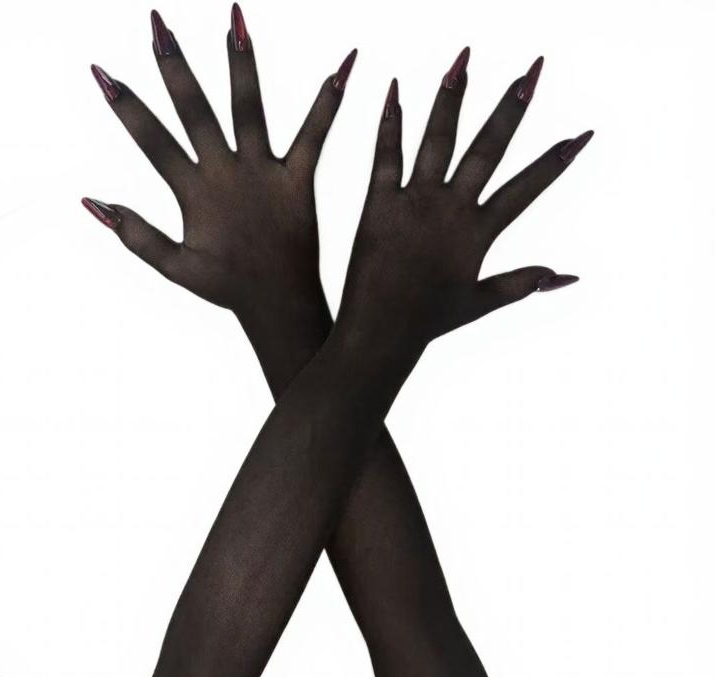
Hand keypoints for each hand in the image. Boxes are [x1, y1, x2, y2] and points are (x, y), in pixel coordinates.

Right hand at [82, 4, 355, 324]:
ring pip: (248, 108)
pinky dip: (327, 103)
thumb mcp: (174, 267)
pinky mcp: (298, 180)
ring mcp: (263, 173)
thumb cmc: (226, 286)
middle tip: (159, 24)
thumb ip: (135, 234)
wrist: (278, 302)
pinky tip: (342, 68)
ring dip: (240, 64)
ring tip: (234, 19)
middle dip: (175, 66)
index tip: (103, 72)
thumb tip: (91, 201)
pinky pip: (314, 136)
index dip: (127, 108)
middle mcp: (226, 174)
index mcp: (195, 193)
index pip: (153, 142)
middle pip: (195, 111)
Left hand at [338, 52, 590, 351]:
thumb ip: (523, 282)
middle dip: (512, 107)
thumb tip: (569, 276)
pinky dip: (391, 123)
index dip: (556, 161)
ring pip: (438, 140)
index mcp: (477, 233)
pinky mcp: (378, 204)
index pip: (526, 188)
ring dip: (453, 98)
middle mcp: (450, 210)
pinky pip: (385, 155)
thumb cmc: (429, 321)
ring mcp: (414, 203)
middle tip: (532, 70)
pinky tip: (395, 89)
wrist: (380, 332)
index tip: (582, 134)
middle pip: (488, 150)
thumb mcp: (481, 302)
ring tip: (464, 59)